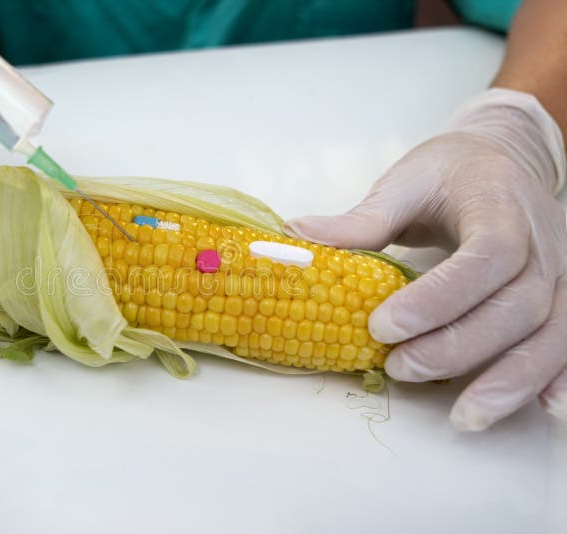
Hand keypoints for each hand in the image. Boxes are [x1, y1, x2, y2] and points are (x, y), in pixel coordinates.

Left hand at [284, 88, 566, 430]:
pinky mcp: (564, 296)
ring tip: (465, 417)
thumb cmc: (450, 172)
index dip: (438, 299)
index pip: (483, 258)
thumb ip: (362, 219)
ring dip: (510, 381)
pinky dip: (561, 377)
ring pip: (550, 334)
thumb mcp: (405, 183)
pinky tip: (546, 410)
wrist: (503, 159)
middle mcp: (542, 244)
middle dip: (458, 347)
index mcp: (500, 208)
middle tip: (401, 370)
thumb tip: (297, 237)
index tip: (383, 326)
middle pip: (517, 307)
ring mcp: (561, 273)